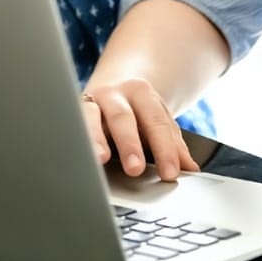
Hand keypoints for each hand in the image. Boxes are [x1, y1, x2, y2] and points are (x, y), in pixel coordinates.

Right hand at [81, 78, 198, 181]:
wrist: (110, 88)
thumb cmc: (136, 113)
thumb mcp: (156, 122)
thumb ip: (173, 144)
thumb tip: (191, 169)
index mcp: (141, 93)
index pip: (156, 122)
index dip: (164, 149)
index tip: (170, 173)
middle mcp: (114, 95)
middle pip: (123, 117)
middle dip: (130, 143)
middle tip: (136, 169)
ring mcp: (90, 102)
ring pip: (90, 117)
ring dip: (96, 138)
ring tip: (101, 158)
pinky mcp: (70, 114)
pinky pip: (70, 126)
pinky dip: (74, 140)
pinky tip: (75, 156)